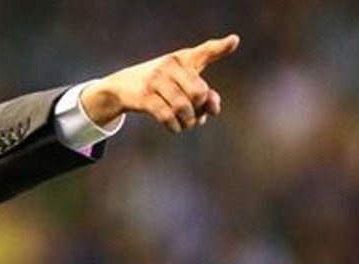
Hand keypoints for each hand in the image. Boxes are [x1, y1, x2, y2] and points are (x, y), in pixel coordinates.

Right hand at [81, 34, 239, 133]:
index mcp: (182, 58)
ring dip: (189, 122)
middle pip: (199, 93)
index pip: (205, 52)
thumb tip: (215, 108)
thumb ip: (205, 94)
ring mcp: (155, 80)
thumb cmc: (161, 84)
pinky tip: (175, 127)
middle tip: (196, 114)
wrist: (123, 86)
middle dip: (201, 109)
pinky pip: (167, 117)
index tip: (234, 41)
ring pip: (183, 108)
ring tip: (186, 123)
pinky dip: (175, 127)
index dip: (221, 47)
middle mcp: (169, 65)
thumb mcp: (181, 81)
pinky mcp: (144, 96)